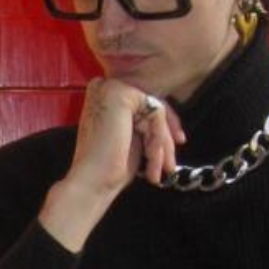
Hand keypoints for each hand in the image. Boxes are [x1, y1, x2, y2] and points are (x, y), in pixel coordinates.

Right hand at [38, 81, 186, 254]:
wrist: (92, 182)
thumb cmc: (108, 168)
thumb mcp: (134, 138)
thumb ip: (146, 121)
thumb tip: (171, 118)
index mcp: (103, 97)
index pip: (143, 102)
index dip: (162, 125)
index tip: (176, 143)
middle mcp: (104, 87)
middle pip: (152, 104)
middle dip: (166, 136)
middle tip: (170, 163)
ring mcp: (111, 88)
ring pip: (156, 109)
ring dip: (161, 143)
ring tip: (156, 167)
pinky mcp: (121, 95)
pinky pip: (156, 111)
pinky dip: (158, 138)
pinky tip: (150, 157)